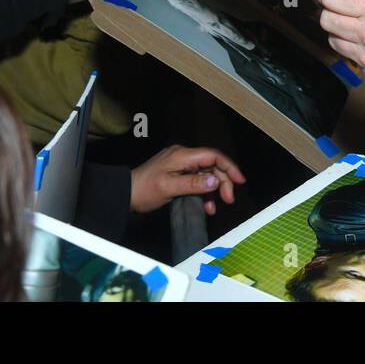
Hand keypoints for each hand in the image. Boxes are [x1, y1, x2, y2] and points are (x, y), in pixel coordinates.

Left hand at [130, 145, 246, 215]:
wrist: (124, 194)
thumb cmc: (144, 190)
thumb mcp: (169, 188)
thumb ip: (193, 184)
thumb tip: (215, 181)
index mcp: (182, 155)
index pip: (212, 156)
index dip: (228, 166)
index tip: (239, 181)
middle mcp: (183, 156)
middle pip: (211, 166)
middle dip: (222, 183)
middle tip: (228, 200)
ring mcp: (181, 164)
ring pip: (206, 175)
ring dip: (213, 191)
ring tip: (214, 208)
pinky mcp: (178, 173)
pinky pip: (197, 180)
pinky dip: (203, 193)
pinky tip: (205, 206)